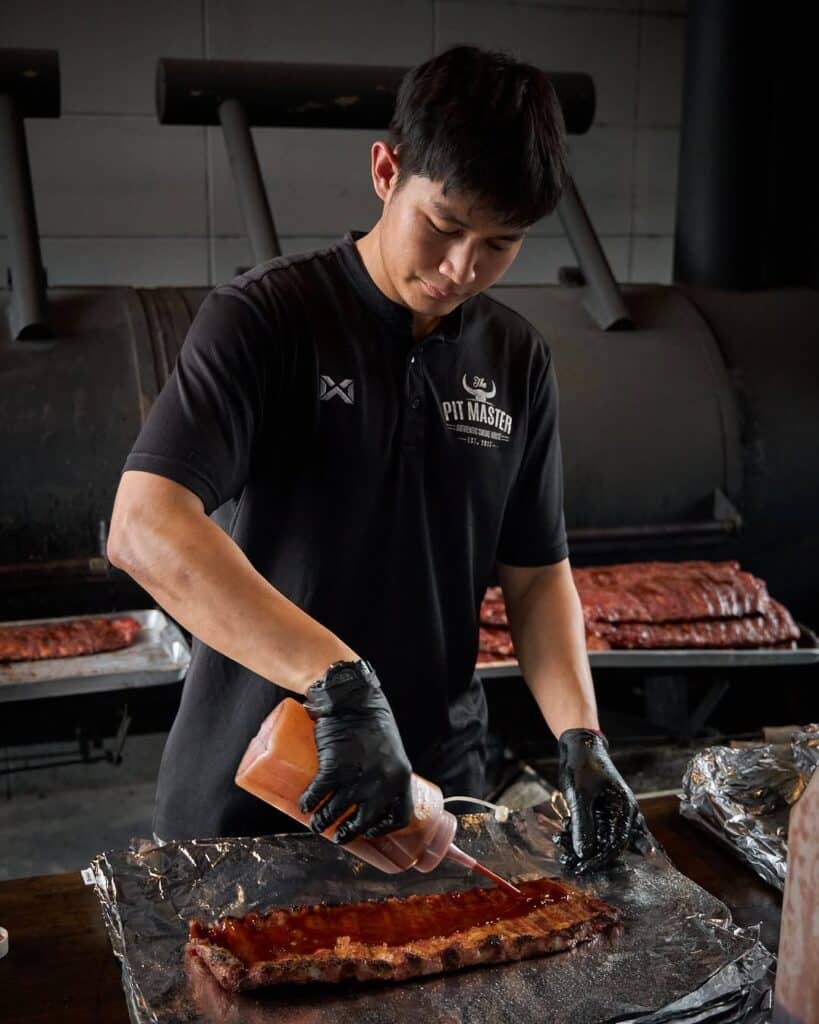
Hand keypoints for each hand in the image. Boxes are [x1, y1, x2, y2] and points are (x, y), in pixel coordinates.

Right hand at [298, 659, 412, 843]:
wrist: (352, 697)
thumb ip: (385, 771)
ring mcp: (357, 776)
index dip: (383, 829)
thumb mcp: (390, 749)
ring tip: (315, 823)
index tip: (369, 831)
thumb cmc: (371, 720)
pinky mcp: (333, 767)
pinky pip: (317, 794)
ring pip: (335, 811)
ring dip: (322, 822)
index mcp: (401, 777)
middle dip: (348, 832)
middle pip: (364, 820)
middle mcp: (382, 782)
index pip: (399, 817)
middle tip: (337, 834)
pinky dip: (307, 803)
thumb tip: (372, 794)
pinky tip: (302, 806)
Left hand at [556, 728, 651, 873]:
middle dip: (589, 854)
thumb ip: (583, 825)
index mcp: (626, 809)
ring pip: (602, 840)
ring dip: (582, 844)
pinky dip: (580, 834)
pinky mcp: (603, 813)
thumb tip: (584, 854)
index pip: (617, 845)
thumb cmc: (582, 765)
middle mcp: (625, 815)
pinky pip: (595, 831)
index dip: (599, 859)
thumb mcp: (580, 795)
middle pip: (612, 846)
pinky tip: (562, 834)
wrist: (580, 745)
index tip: (581, 868)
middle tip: (568, 860)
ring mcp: (614, 814)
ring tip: (561, 842)